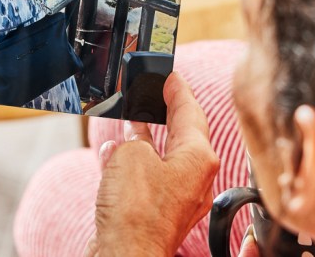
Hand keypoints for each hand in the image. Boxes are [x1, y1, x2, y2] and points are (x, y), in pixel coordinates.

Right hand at [86, 72, 218, 255]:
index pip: (191, 110)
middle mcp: (195, 177)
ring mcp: (179, 197)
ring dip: (147, 137)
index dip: (178, 89)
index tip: (171, 75)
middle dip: (167, 111)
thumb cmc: (135, 211)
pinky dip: (135, 162)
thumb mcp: (131, 155)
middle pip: (183, 133)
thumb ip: (136, 136)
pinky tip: (115, 153)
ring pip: (165, 156)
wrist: (125, 256)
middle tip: (156, 91)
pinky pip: (151, 177)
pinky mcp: (159, 213)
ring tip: (131, 119)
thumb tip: (136, 134)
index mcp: (199, 156)